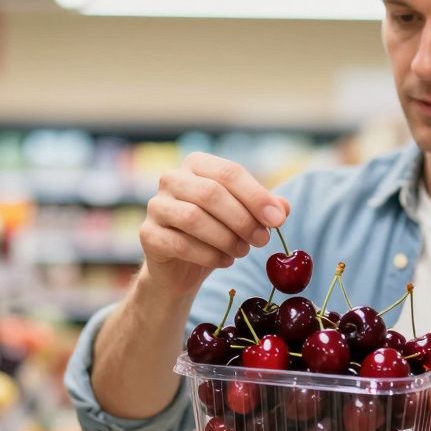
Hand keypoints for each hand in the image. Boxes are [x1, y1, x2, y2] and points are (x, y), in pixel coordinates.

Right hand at [141, 152, 288, 292]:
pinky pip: (180, 244)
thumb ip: (265, 209)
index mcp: (197, 164)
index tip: (277, 220)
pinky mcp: (148, 234)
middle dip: (242, 219)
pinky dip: (208, 255)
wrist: (182, 266)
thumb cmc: (216, 233)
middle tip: (262, 240)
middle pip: (211, 193)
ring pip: (193, 218)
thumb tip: (283, 208)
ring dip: (225, 238)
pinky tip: (224, 261)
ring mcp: (155, 206)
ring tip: (242, 251)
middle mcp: (172, 178)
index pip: (229, 172)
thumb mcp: (245, 217)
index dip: (256, 196)